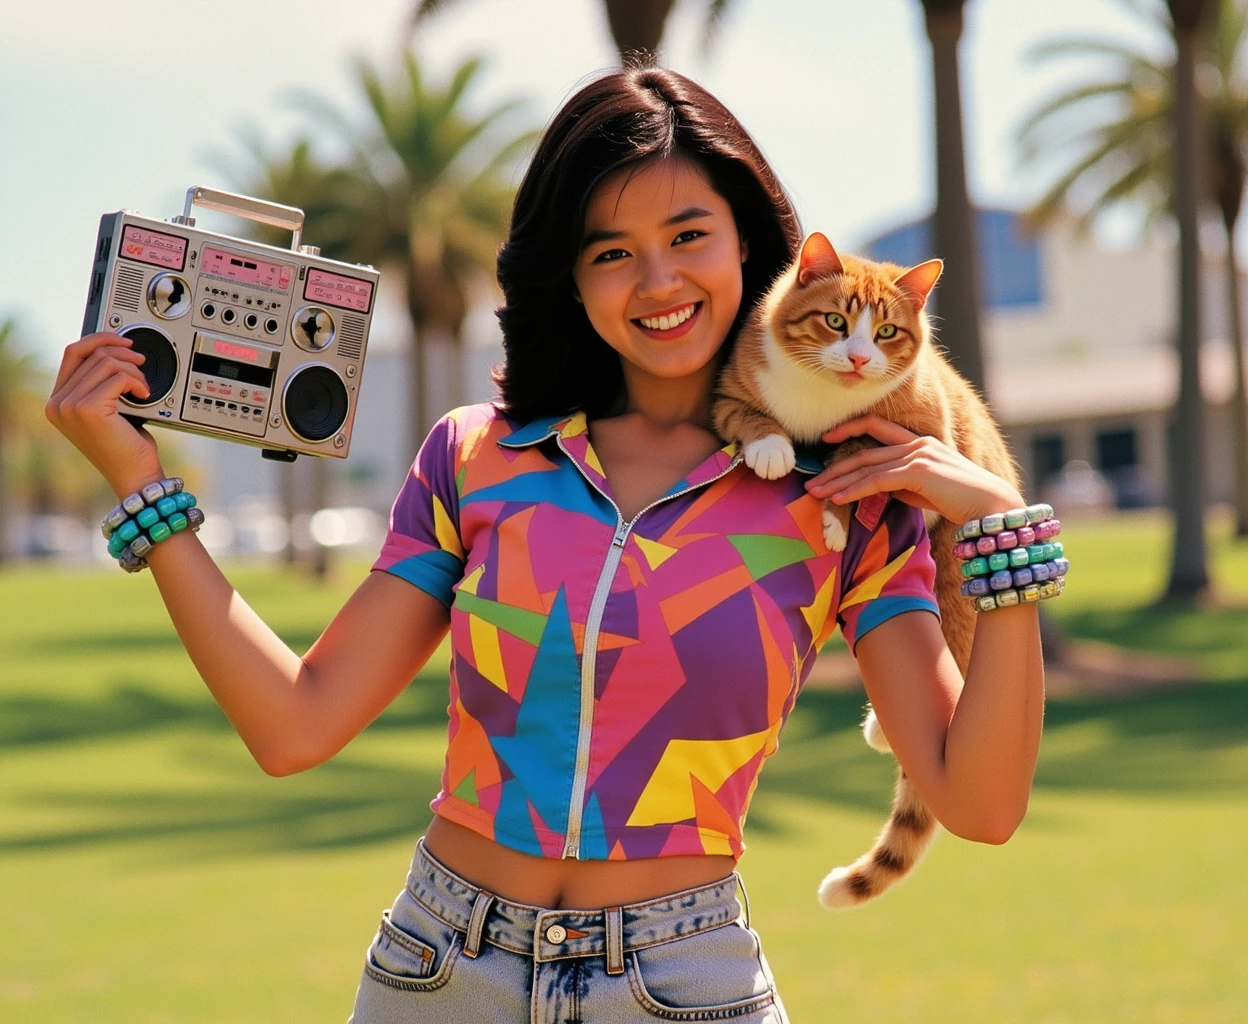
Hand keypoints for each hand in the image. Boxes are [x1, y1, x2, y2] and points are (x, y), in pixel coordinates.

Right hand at [45, 333, 164, 498]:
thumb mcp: (109, 411)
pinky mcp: (88, 409)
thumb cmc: (127, 447)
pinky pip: (118, 376)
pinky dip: (136, 381)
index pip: (73, 353)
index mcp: (57, 401)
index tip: (124, 342)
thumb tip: (114, 354)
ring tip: (144, 387)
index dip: (99, 340)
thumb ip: (100, 385)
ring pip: (107, 363)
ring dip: (133, 371)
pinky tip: (144, 395)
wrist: (135, 476)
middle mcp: (57, 404)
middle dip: (123, 354)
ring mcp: (69, 407)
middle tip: (142, 363)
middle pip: (92, 354)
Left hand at [804, 414, 1023, 525]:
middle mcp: (916, 443)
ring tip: (815, 494)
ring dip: (837, 481)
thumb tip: (873, 488)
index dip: (850, 429)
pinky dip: (854, 490)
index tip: (827, 439)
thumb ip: (899, 483)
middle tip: (810, 483)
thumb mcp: (923, 489)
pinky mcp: (919, 471)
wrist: (992, 508)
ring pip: (866, 466)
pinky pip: (877, 480)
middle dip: (834, 468)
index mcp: (919, 442)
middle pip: (864, 452)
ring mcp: (918, 455)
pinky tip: (837, 500)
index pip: (877, 427)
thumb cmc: (960, 501)